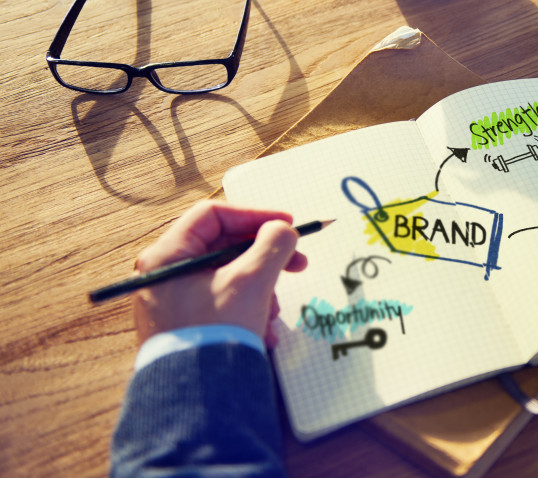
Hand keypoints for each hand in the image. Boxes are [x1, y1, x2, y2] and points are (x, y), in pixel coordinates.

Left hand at [132, 200, 308, 346]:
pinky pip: (222, 301)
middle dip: (264, 257)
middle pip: (224, 246)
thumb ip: (273, 245)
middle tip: (296, 264)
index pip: (213, 215)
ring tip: (273, 311)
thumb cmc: (214, 333)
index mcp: (167, 256)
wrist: (197, 397)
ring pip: (228, 275)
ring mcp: (174, 300)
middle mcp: (164, 275)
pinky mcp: (186, 323)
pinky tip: (264, 328)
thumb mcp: (252, 280)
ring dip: (260, 286)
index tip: (285, 225)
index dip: (254, 215)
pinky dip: (248, 307)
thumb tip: (282, 230)